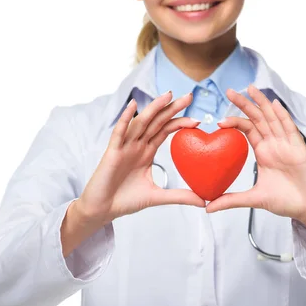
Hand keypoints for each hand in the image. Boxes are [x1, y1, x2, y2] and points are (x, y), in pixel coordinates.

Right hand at [77, 91, 205, 223]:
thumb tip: (203, 202)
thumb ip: (179, 196)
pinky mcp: (112, 152)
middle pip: (156, 121)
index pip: (165, 130)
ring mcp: (124, 147)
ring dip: (154, 108)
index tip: (198, 120)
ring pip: (140, 122)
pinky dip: (125, 118)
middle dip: (172, 108)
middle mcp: (136, 145)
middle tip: (189, 96)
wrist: (102, 209)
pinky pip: (120, 132)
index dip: (180, 122)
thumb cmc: (125, 200)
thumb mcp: (157, 196)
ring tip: (168, 96)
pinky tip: (133, 105)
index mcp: (146, 152)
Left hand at [205, 85, 305, 220]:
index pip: (247, 130)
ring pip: (272, 118)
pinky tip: (274, 103)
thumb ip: (231, 201)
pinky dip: (282, 115)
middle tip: (229, 90)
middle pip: (258, 118)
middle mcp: (274, 144)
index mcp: (263, 152)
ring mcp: (287, 144)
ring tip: (249, 88)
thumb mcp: (253, 199)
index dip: (234, 121)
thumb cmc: (286, 201)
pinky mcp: (299, 148)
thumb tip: (207, 207)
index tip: (218, 120)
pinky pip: (290, 128)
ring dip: (261, 103)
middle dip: (245, 104)